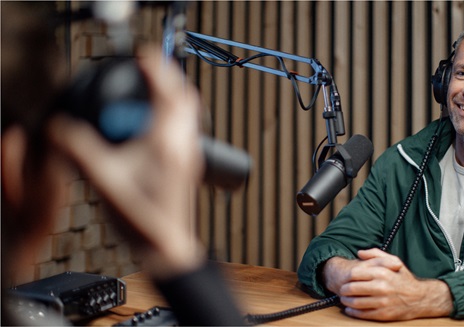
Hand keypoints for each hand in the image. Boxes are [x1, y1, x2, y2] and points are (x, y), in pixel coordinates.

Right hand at [48, 46, 204, 278]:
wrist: (168, 248)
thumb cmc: (143, 220)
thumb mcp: (103, 180)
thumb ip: (78, 150)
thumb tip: (59, 129)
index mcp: (166, 141)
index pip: (168, 91)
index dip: (157, 68)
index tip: (145, 55)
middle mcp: (183, 144)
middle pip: (186, 97)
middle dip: (169, 78)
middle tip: (150, 70)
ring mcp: (189, 155)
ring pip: (189, 113)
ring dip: (173, 97)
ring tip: (152, 92)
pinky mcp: (188, 165)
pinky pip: (185, 129)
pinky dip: (173, 116)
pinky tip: (152, 127)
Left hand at [324, 248, 452, 320]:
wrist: (420, 298)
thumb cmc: (404, 278)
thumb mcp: (394, 261)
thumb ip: (376, 254)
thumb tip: (359, 253)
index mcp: (383, 273)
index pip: (355, 273)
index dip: (347, 276)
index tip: (345, 278)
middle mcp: (382, 287)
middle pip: (353, 288)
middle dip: (344, 289)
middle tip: (342, 289)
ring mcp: (382, 302)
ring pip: (356, 302)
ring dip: (346, 301)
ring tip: (344, 299)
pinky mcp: (383, 314)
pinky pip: (363, 314)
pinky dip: (353, 312)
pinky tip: (350, 309)